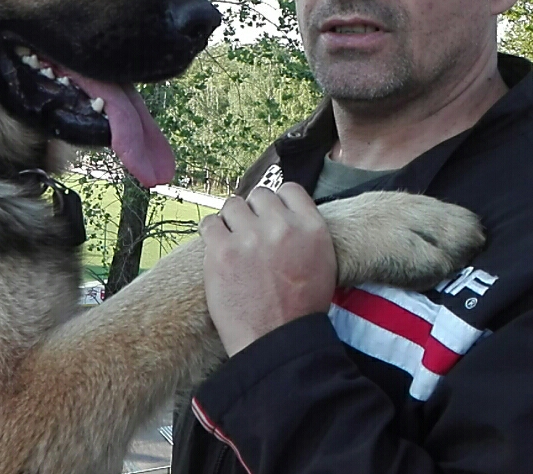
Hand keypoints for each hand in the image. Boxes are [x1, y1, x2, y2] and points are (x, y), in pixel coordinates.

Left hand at [200, 182, 337, 356]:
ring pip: (233, 206)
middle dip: (254, 214)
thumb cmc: (300, 310)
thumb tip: (286, 212)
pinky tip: (218, 251)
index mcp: (311, 228)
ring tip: (234, 245)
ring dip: (232, 222)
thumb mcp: (323, 264)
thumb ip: (307, 233)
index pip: (289, 190)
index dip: (278, 203)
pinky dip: (212, 235)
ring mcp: (250, 237)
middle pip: (259, 196)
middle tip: (251, 237)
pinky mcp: (222, 251)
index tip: (271, 219)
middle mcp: (282, 226)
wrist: (276, 342)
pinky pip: (209, 224)